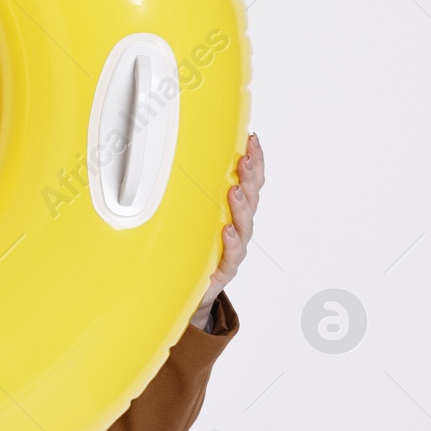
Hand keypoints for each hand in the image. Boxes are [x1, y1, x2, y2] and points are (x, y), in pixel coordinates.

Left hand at [202, 133, 263, 307]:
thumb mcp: (195, 216)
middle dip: (250, 177)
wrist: (190, 290)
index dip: (255, 161)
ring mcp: (233, 249)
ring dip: (241, 206)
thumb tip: (176, 154)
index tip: (253, 139)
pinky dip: (231, 243)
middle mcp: (238, 228)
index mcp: (234, 212)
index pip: (250, 182)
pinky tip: (227, 230)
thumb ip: (194, 191)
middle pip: (251, 199)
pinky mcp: (224, 270)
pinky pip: (230, 256)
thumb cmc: (195, 247)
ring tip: (236, 190)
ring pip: (244, 225)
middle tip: (246, 158)